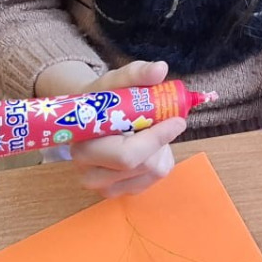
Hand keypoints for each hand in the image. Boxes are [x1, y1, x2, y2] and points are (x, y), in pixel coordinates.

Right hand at [34, 59, 187, 199]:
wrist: (87, 117)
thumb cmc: (102, 99)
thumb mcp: (116, 81)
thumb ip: (137, 73)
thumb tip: (160, 68)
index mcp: (84, 145)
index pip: (127, 154)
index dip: (156, 138)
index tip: (177, 121)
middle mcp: (89, 172)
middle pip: (143, 165)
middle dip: (160, 142)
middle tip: (164, 122)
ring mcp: (103, 187)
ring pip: (152, 173)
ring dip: (160, 150)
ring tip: (148, 132)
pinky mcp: (118, 193)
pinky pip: (153, 180)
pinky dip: (158, 160)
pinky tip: (147, 147)